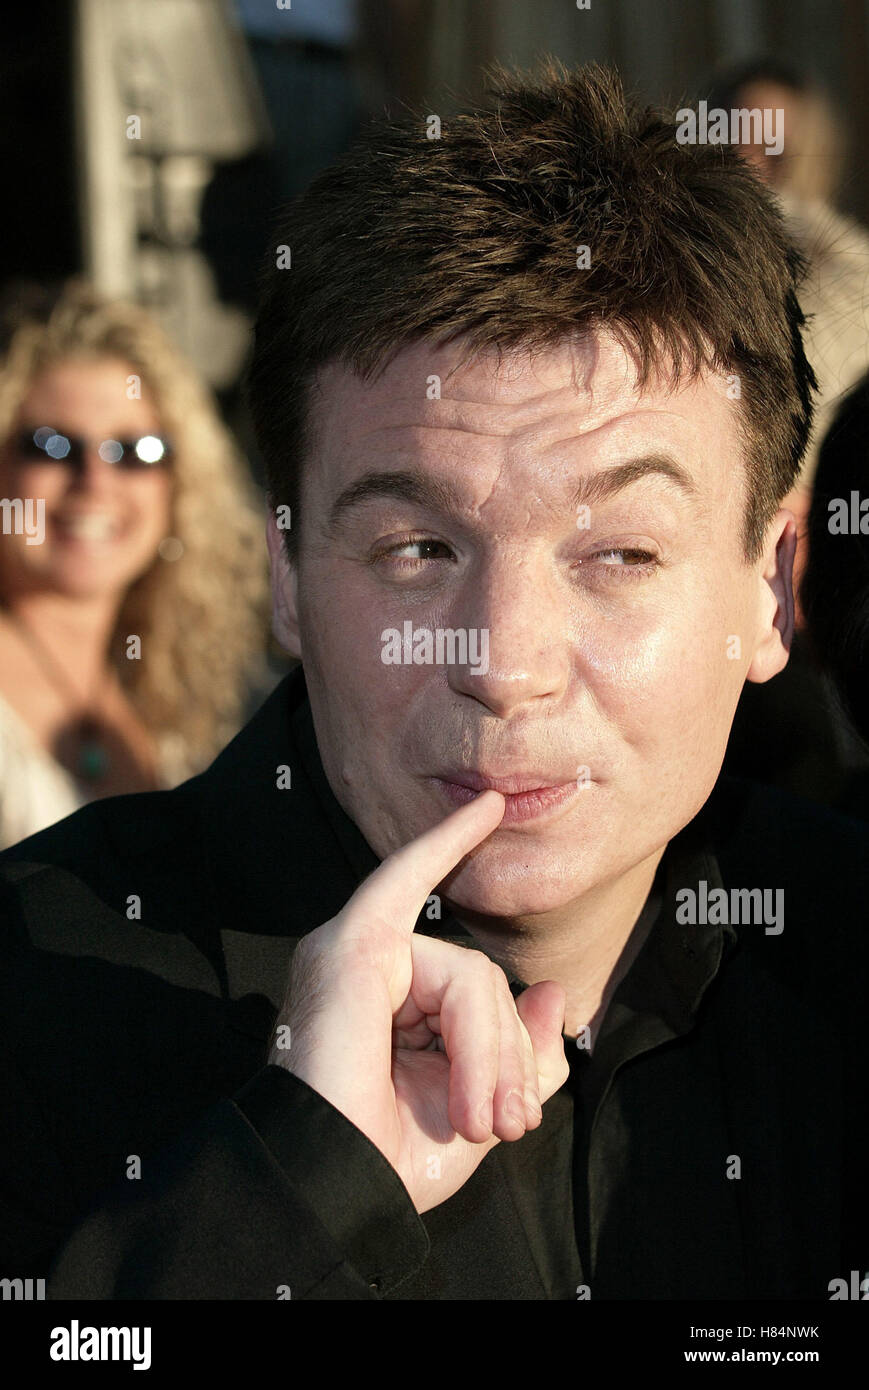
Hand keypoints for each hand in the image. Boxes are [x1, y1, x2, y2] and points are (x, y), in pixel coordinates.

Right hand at [268, 790, 568, 1213]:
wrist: (337, 1187)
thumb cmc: (390, 1158)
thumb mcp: (479, 1106)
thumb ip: (518, 1052)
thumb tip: (551, 994)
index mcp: (387, 1009)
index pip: (469, 994)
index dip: (507, 1030)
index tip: (548, 1019)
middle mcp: (368, 972)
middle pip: (478, 984)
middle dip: (506, 1058)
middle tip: (506, 1126)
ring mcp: (356, 952)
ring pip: (470, 976)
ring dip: (489, 1053)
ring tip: (479, 1118)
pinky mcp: (355, 945)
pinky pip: (411, 880)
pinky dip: (448, 842)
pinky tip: (486, 811)